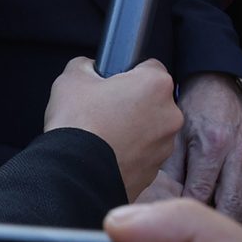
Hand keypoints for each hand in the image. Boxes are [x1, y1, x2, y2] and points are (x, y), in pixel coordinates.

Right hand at [43, 56, 183, 200]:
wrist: (74, 176)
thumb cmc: (77, 124)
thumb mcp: (71, 78)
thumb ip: (87, 65)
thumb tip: (91, 68)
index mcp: (156, 85)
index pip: (149, 67)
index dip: (127, 73)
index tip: (112, 84)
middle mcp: (170, 114)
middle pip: (153, 100)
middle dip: (132, 103)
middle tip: (104, 110)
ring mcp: (164, 146)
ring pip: (150, 129)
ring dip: (133, 130)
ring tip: (103, 135)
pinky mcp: (154, 172)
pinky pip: (143, 155)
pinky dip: (129, 153)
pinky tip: (106, 154)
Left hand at [166, 72, 241, 220]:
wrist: (218, 89)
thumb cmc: (193, 112)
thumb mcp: (175, 139)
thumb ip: (172, 174)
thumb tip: (163, 207)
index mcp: (213, 145)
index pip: (201, 194)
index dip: (187, 215)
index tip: (174, 229)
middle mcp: (238, 153)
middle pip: (230, 205)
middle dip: (212, 226)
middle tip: (195, 239)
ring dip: (228, 222)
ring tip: (209, 230)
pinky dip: (239, 212)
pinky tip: (223, 216)